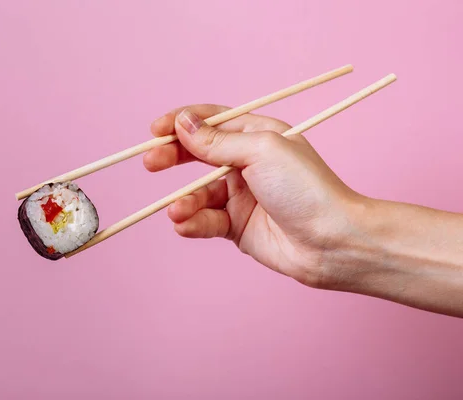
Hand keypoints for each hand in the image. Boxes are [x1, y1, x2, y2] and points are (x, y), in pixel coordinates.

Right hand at [144, 104, 360, 287]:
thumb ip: (217, 141)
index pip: (210, 122)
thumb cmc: (306, 188)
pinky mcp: (236, 226)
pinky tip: (185, 224)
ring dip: (184, 201)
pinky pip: (206, 220)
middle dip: (172, 158)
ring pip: (199, 193)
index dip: (180, 123)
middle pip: (197, 155)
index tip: (155, 129)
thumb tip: (182, 124)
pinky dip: (193, 222)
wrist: (332, 242)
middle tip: (151, 162)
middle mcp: (246, 164)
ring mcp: (240, 196)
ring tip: (178, 211)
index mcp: (256, 136)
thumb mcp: (260, 152)